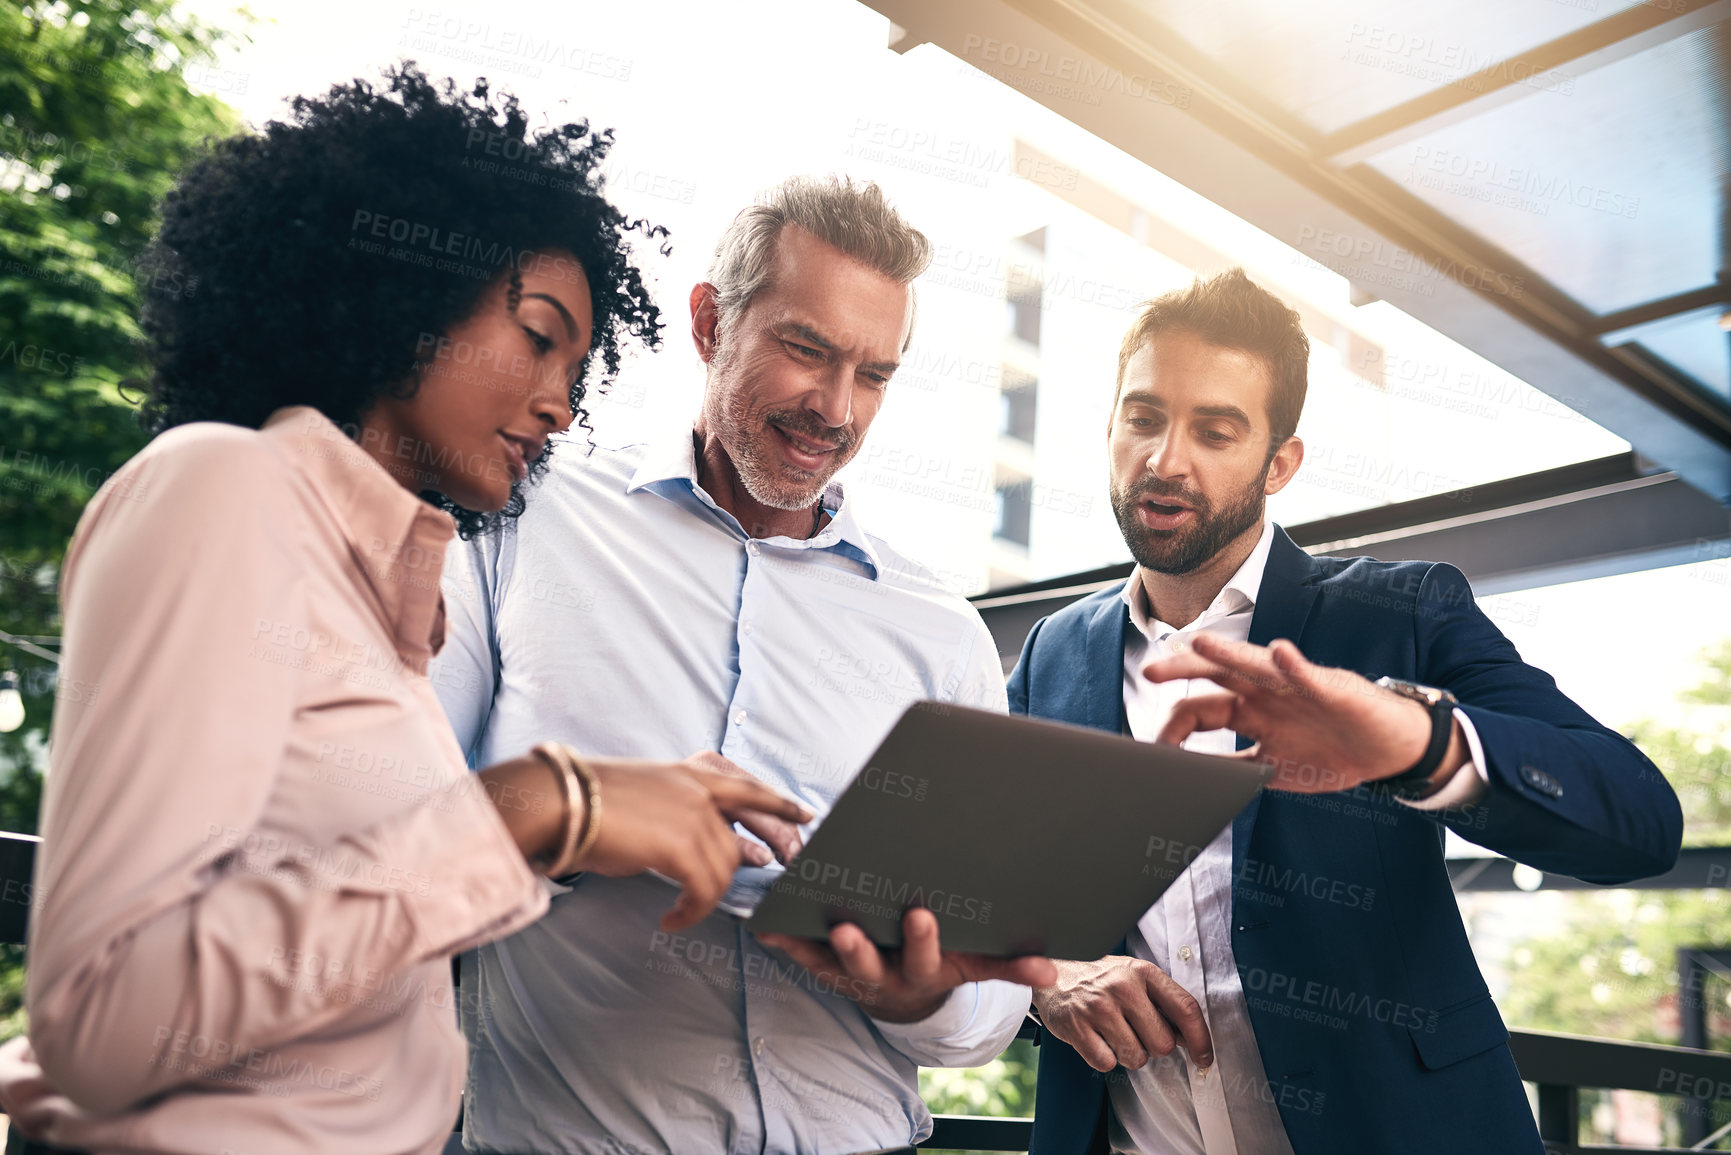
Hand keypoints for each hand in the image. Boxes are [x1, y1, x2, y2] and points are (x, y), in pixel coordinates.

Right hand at [577, 752, 812, 930]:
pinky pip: (704, 890)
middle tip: (761, 878)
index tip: (805, 816)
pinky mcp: (683, 845)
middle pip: (746, 835)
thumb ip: (684, 817)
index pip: (749, 787)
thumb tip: (713, 850)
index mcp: (691, 773)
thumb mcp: (647, 798)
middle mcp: (700, 790)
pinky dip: (690, 911)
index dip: (780, 803)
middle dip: (761, 857)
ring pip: (724, 869)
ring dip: (705, 898)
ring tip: (681, 912)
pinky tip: (671, 919)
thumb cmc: (588, 803)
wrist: (561, 801)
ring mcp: (695, 815)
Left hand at [757, 907, 1057, 1022]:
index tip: (921, 914)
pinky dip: (785, 942)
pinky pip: (802, 957)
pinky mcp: (826, 968)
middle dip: (859, 948)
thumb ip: (1011, 965)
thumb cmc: (944, 963)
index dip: (921, 940)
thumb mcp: (977, 965)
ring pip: (831, 963)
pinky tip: (767, 924)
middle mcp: (885, 976)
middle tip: (847, 927)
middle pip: (869, 965)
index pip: (924, 957)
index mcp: (925, 971)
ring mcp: (852, 974)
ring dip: (813, 946)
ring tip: (793, 922)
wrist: (907, 996)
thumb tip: (1053, 970)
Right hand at [1032, 956, 1212, 1072]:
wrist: (1050, 970)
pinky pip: (1106, 1063)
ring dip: (1128, 1053)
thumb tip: (1190, 1036)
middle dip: (1153, 1046)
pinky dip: (1104, 1057)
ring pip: (1135, 1057)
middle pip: (1162, 1043)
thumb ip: (1161, 1000)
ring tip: (1113, 1032)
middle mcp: (1122, 987)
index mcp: (1143, 972)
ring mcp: (1098, 1007)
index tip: (1204, 1057)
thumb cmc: (1098, 977)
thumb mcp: (1133, 975)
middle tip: (1137, 1032)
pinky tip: (1096, 1038)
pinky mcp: (1076, 1027)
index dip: (1200, 1039)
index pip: (1185, 1008)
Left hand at [1144, 634, 1465, 793]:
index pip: (1202, 709)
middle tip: (1151, 671)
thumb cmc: (1331, 750)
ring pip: (1255, 665)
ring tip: (1202, 643)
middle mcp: (1265, 693)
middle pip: (1216, 676)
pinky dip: (1294, 664)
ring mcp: (1296, 687)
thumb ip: (1236, 767)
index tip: (1155, 747)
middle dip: (1183, 671)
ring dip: (1229, 653)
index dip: (1175, 725)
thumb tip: (1195, 781)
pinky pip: (1310, 674)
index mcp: (1250, 711)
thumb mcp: (1274, 767)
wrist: (1387, 749)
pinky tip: (1281, 652)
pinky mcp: (1331, 687)